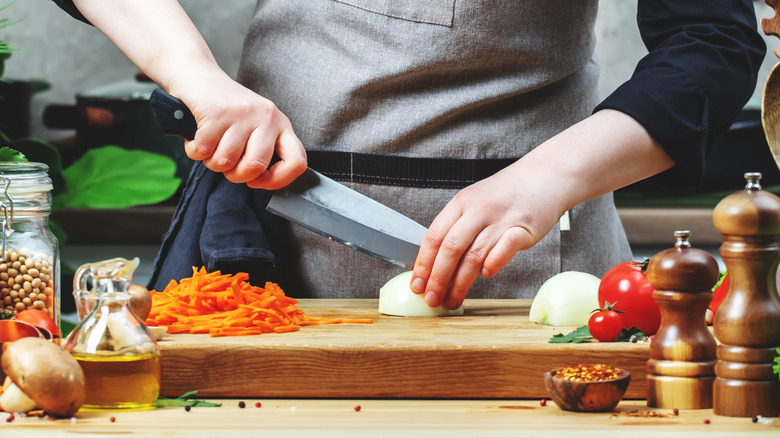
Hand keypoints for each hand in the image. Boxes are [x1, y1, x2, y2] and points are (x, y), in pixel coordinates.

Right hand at [174, 75, 306, 189]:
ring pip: (225, 162)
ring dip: (210, 160)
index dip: (278, 180)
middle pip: (255, 167)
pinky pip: (203, 150)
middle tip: (227, 163)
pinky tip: (198, 136)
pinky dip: (194, 150)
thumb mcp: (254, 125)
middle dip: (234, 175)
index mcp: (280, 124)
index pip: (296, 162)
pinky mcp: (217, 111)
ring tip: (211, 144)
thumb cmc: (225, 107)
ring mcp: (242, 113)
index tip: (260, 182)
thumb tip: (261, 182)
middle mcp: (266, 117)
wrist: (196, 74)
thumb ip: (263, 150)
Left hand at [409, 162, 565, 309]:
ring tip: (452, 300)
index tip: (416, 284)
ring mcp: (502, 219)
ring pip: (474, 255)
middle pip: (451, 248)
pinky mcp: (524, 228)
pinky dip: (493, 264)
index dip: (423, 263)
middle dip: (437, 278)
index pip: (434, 236)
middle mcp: (479, 210)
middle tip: (431, 299)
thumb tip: (434, 262)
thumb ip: (457, 227)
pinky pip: (505, 249)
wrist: (545, 176)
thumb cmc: (508, 195)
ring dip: (460, 283)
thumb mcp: (475, 202)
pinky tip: (486, 276)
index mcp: (462, 203)